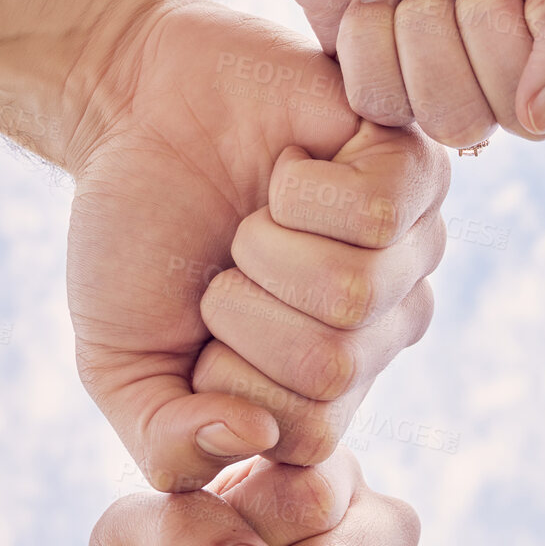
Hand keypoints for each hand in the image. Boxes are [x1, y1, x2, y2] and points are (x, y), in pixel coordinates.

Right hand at [69, 0, 447, 487]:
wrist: (133, 101)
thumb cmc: (138, 237)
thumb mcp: (122, 366)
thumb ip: (168, 444)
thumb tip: (254, 441)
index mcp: (332, 387)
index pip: (307, 438)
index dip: (229, 383)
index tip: (202, 327)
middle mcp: (386, 327)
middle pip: (333, 367)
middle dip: (243, 311)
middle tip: (229, 260)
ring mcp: (414, 249)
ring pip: (354, 292)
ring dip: (268, 246)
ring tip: (259, 213)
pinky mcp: (422, 171)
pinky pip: (379, 212)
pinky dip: (304, 187)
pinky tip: (293, 166)